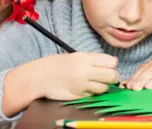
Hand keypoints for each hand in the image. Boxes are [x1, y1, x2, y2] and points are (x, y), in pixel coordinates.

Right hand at [2, 52, 118, 116]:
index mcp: (85, 58)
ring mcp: (82, 85)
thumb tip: (112, 63)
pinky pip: (94, 95)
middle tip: (107, 77)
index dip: (112, 65)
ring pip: (105, 87)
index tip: (108, 66)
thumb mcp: (76, 56)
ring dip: (103, 86)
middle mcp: (85, 71)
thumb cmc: (57, 64)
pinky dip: (93, 93)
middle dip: (113, 77)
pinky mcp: (78, 96)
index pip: (112, 62)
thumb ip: (94, 59)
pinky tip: (86, 88)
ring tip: (95, 83)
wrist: (39, 77)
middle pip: (112, 75)